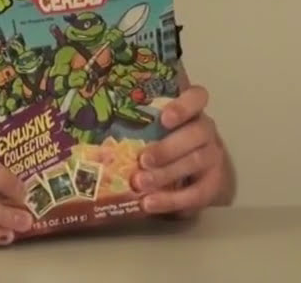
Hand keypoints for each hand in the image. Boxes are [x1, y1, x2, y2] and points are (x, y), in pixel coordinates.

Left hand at [133, 84, 228, 217]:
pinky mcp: (213, 184)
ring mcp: (213, 157)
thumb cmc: (163, 143)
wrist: (194, 174)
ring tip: (140, 184)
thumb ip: (133, 124)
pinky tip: (150, 204)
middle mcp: (205, 131)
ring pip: (195, 162)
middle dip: (168, 148)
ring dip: (165, 174)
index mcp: (190, 112)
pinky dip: (172, 200)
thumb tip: (87, 123)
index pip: (197, 98)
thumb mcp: (151, 130)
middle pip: (196, 134)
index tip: (165, 118)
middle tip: (143, 160)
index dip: (184, 106)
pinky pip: (197, 193)